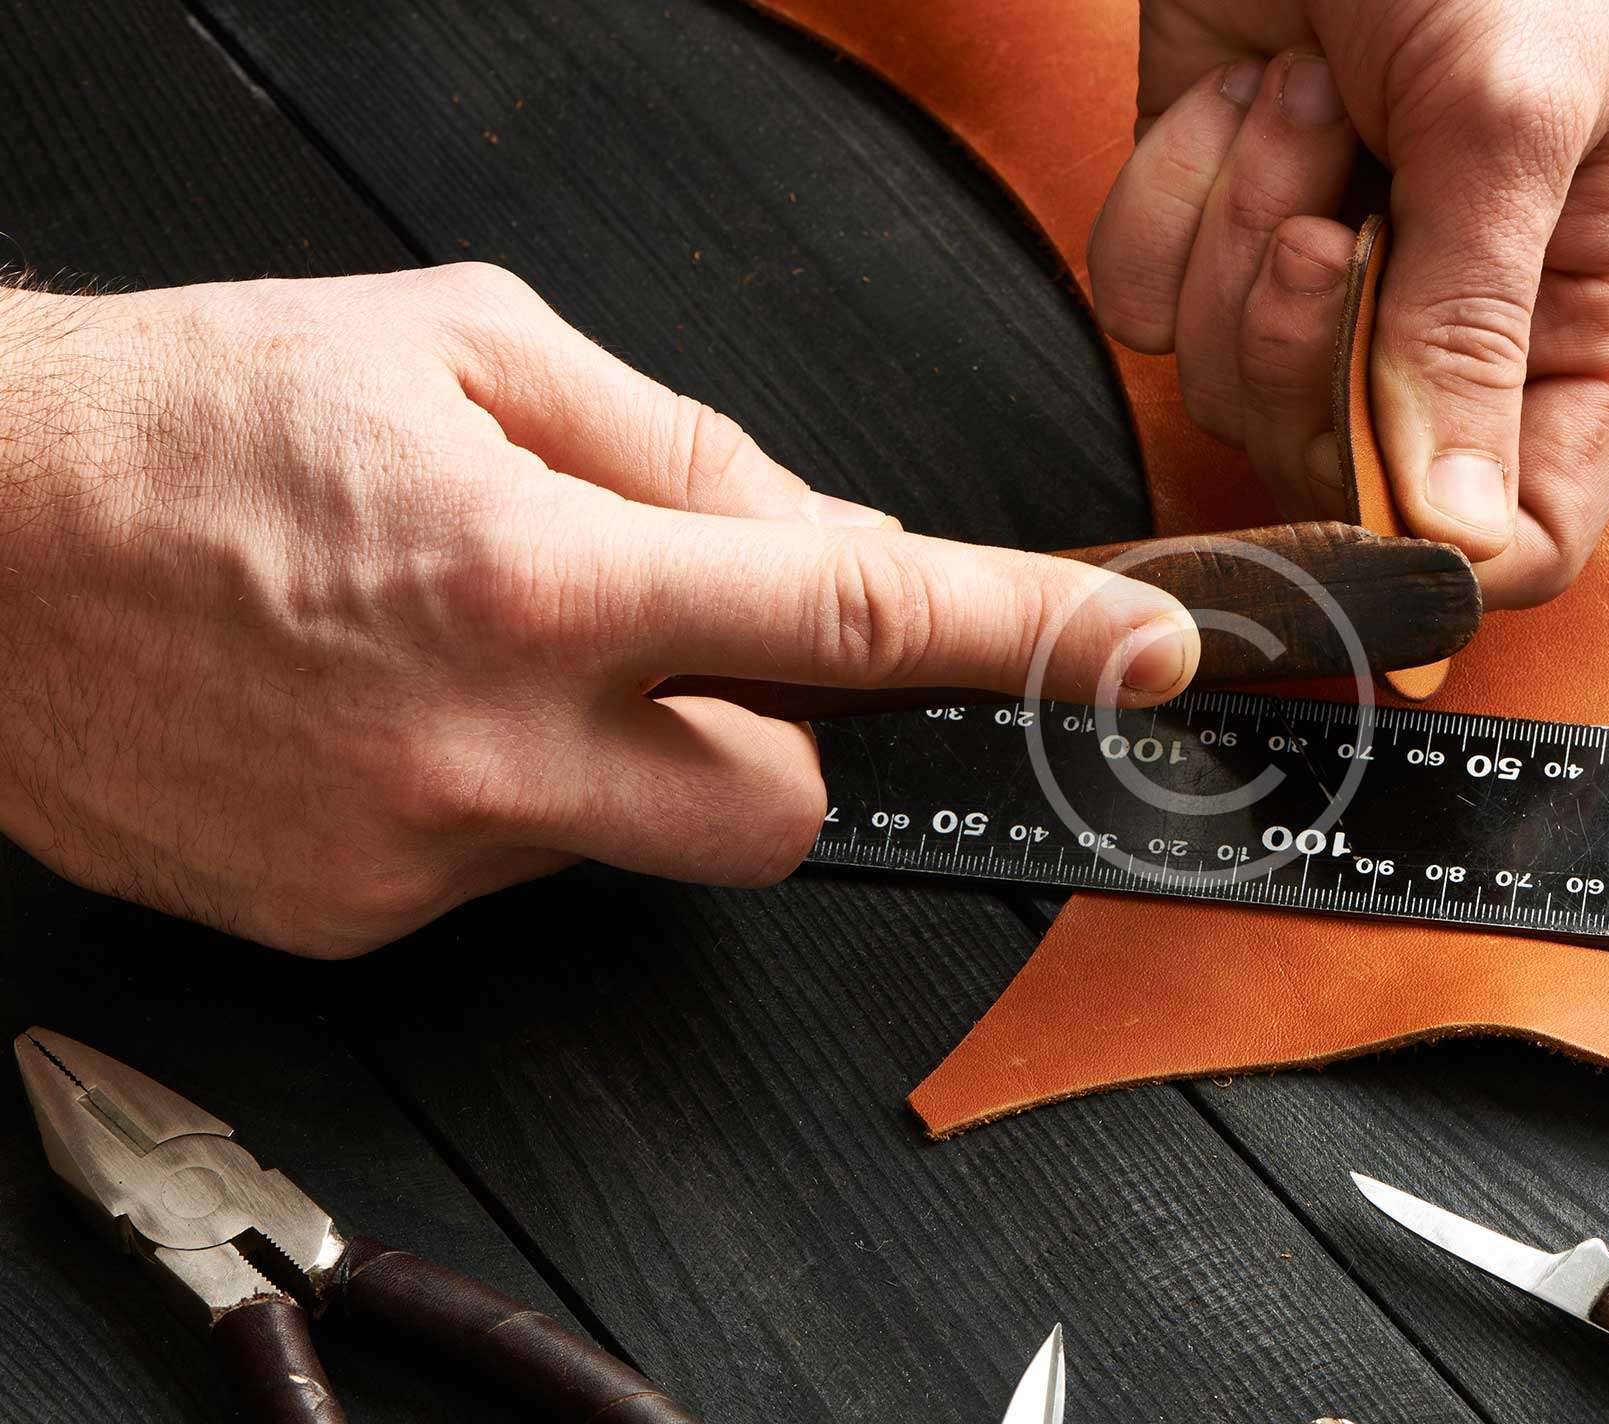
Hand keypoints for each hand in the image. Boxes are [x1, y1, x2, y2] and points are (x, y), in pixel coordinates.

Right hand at [0, 266, 1198, 955]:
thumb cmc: (192, 416)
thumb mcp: (467, 346)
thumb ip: (687, 449)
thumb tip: (836, 533)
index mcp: (538, 573)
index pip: (851, 618)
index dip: (1020, 638)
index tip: (1140, 655)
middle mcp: (490, 740)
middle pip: (786, 809)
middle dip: (793, 735)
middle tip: (706, 644)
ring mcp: (420, 852)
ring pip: (646, 844)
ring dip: (632, 753)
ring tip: (488, 646)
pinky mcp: (356, 918)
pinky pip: (518, 870)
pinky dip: (513, 796)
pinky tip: (405, 708)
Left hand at [1088, 0, 1608, 607]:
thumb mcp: (1509, 111)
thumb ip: (1473, 325)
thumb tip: (1462, 538)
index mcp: (1587, 318)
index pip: (1528, 534)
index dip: (1437, 529)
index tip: (1372, 437)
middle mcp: (1459, 330)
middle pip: (1351, 479)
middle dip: (1311, 338)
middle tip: (1335, 208)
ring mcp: (1328, 285)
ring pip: (1233, 393)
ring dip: (1241, 230)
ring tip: (1305, 100)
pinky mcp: (1214, 231)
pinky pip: (1147, 308)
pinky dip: (1169, 193)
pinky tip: (1238, 94)